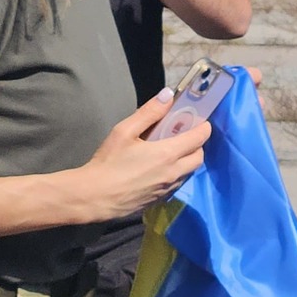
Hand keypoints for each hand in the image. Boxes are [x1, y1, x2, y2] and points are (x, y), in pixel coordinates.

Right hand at [73, 90, 209, 219]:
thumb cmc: (108, 162)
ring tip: (170, 153)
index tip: (199, 121)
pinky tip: (158, 171)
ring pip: (189, 173)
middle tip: (183, 136)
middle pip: (199, 157)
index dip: (203, 127)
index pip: (200, 138)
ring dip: (186, 161)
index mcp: (168, 154)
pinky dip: (175, 175)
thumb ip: (149, 113)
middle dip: (197, 145)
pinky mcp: (160, 201)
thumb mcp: (124, 131)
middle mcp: (174, 173)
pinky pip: (176, 185)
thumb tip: (169, 95)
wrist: (93, 198)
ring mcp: (168, 190)